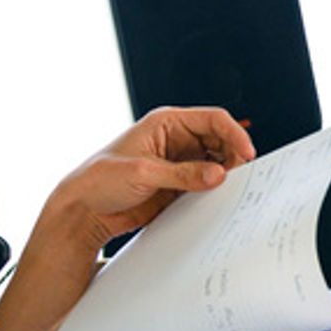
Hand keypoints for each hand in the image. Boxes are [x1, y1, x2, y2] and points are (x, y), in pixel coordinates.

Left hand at [53, 105, 255, 250]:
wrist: (83, 210)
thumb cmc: (99, 180)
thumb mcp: (142, 173)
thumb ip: (182, 174)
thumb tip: (218, 174)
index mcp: (165, 123)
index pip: (212, 119)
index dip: (234, 133)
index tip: (247, 154)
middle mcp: (175, 140)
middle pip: (221, 140)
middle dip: (233, 155)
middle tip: (240, 176)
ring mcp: (178, 163)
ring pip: (217, 163)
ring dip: (226, 174)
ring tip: (229, 189)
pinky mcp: (177, 185)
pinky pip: (206, 184)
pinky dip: (215, 190)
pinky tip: (218, 199)